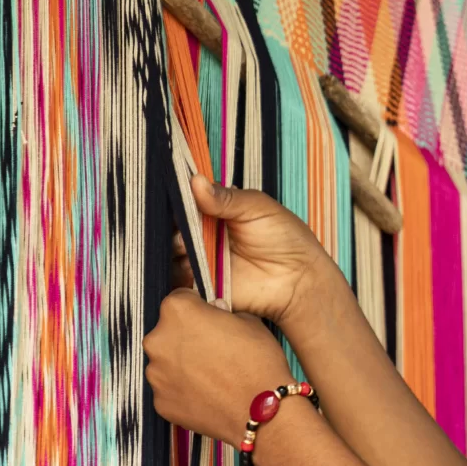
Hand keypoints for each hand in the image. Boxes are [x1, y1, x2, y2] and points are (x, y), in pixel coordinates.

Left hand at [144, 289, 294, 446]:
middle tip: (214, 349)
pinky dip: (184, 389)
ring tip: (213, 375)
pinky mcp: (160, 402)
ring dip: (184, 364)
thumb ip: (222, 313)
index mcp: (178, 311)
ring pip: (168, 362)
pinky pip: (170, 389)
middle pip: (168, 332)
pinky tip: (209, 393)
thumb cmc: (258, 361)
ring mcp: (156, 374)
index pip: (179, 299)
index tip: (209, 318)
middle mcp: (157, 340)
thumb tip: (214, 314)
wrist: (261, 411)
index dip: (197, 307)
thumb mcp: (248, 320)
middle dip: (187, 337)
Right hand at [171, 174, 341, 329]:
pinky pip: (176, 279)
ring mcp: (199, 259)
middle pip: (170, 227)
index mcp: (215, 210)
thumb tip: (195, 180)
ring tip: (188, 247)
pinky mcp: (200, 285)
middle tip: (185, 228)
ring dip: (172, 248)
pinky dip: (176, 272)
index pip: (183, 201)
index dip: (175, 199)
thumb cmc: (285, 237)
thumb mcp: (257, 208)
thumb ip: (226, 198)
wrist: (298, 279)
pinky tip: (190, 266)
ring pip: (168, 251)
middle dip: (172, 226)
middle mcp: (202, 234)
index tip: (173, 197)